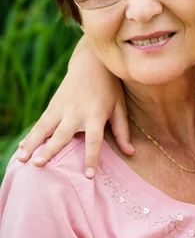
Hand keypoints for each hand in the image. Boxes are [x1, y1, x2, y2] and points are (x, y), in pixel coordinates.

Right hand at [17, 37, 132, 175]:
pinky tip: (22, 147)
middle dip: (50, 150)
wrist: (91, 62)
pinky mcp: (53, 104)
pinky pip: (40, 122)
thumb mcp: (119, 106)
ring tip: (22, 159)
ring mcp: (62, 107)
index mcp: (95, 115)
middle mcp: (76, 112)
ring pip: (44, 128)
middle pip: (62, 135)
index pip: (94, 140)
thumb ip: (122, 130)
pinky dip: (31, 135)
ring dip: (32, 143)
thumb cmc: (109, 87)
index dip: (91, 158)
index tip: (88, 175)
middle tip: (39, 165)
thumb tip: (130, 153)